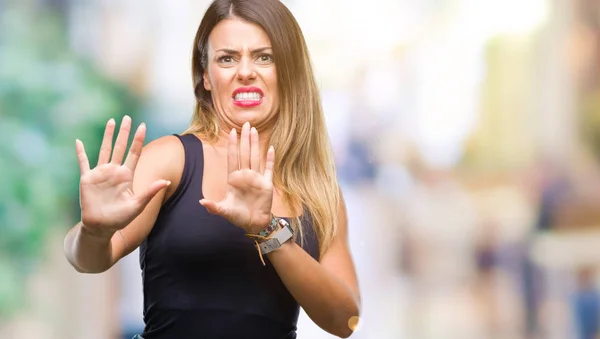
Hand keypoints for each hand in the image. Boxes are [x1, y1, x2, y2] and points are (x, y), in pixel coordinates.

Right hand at [76, 116, 169, 236]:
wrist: (101, 227)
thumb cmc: (120, 218)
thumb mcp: (138, 205)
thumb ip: (150, 192)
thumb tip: (166, 181)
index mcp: (127, 175)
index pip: (134, 153)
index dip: (138, 140)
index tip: (143, 126)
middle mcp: (115, 171)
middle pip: (120, 147)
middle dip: (124, 132)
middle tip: (127, 117)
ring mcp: (101, 173)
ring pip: (105, 149)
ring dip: (108, 136)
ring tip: (111, 121)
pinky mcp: (87, 179)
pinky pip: (83, 162)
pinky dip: (80, 152)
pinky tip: (78, 141)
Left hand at [199, 122, 274, 232]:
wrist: (253, 224)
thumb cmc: (237, 216)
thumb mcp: (224, 211)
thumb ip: (213, 206)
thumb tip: (201, 202)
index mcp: (233, 179)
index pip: (233, 158)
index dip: (232, 145)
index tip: (232, 132)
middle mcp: (245, 175)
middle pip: (244, 153)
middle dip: (244, 138)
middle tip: (246, 123)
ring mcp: (256, 178)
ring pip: (255, 157)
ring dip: (256, 144)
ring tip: (255, 130)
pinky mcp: (266, 184)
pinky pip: (269, 169)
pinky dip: (270, 159)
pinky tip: (271, 149)